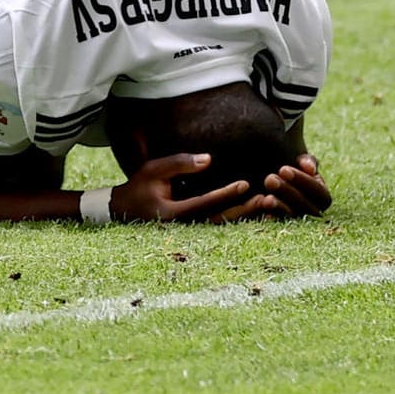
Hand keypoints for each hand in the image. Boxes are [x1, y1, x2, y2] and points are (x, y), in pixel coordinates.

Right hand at [111, 153, 285, 223]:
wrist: (124, 210)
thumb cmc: (140, 187)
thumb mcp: (153, 170)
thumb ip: (180, 164)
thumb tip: (209, 159)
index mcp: (172, 214)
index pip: (204, 203)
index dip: (225, 194)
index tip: (245, 184)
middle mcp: (184, 228)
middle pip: (220, 221)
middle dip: (244, 211)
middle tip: (267, 200)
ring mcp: (190, 233)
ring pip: (224, 227)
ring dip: (247, 218)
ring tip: (270, 208)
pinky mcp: (195, 232)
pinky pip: (221, 227)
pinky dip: (241, 221)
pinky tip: (259, 215)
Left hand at [259, 154, 331, 216]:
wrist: (263, 171)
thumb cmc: (285, 165)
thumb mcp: (297, 158)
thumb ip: (307, 161)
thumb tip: (310, 169)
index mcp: (320, 193)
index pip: (319, 192)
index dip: (303, 181)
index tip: (283, 169)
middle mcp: (311, 210)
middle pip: (306, 206)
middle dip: (288, 191)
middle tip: (270, 179)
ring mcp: (294, 218)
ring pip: (292, 217)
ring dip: (279, 208)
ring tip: (265, 198)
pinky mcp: (278, 222)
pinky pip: (277, 225)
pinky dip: (271, 219)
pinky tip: (262, 214)